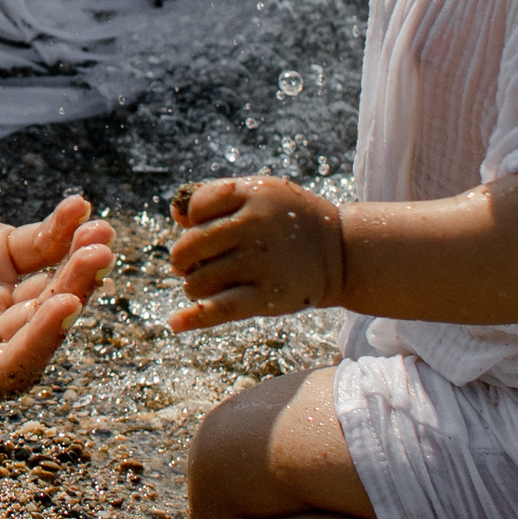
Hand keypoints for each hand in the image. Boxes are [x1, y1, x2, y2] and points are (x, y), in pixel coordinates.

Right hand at [0, 182, 113, 462]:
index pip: (12, 369)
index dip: (42, 340)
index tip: (64, 304)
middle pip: (39, 323)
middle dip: (71, 291)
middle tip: (97, 257)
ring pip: (49, 283)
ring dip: (77, 260)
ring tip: (100, 232)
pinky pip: (38, 244)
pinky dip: (61, 228)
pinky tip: (79, 206)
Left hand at [167, 177, 344, 331]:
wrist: (342, 252)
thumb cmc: (291, 221)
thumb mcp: (263, 194)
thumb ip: (219, 197)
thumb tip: (176, 213)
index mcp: (253, 195)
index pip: (196, 207)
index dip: (193, 220)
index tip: (206, 229)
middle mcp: (255, 226)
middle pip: (190, 246)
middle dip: (184, 258)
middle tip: (194, 264)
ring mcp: (260, 263)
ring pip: (198, 281)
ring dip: (195, 285)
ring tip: (209, 283)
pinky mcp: (267, 297)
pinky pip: (218, 310)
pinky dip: (193, 318)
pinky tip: (175, 323)